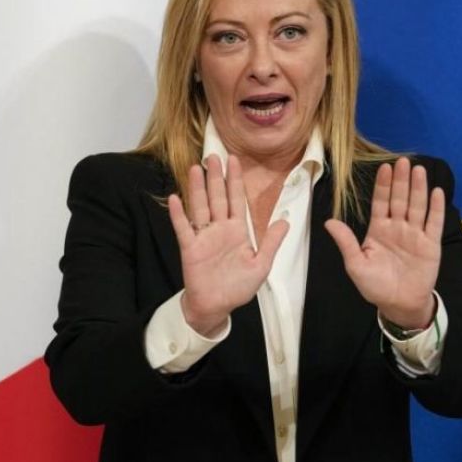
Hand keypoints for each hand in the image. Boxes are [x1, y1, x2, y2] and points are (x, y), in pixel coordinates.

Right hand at [166, 154, 288, 335]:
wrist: (217, 306)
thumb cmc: (238, 287)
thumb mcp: (261, 265)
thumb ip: (271, 242)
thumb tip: (285, 220)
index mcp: (237, 230)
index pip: (237, 199)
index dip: (235, 180)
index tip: (234, 160)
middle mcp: (219, 229)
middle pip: (218, 197)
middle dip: (216, 177)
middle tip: (213, 155)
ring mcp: (203, 236)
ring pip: (200, 207)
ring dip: (197, 188)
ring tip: (195, 169)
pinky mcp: (190, 248)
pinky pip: (184, 228)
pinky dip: (179, 214)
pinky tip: (175, 199)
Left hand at [324, 157, 442, 328]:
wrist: (398, 304)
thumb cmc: (375, 285)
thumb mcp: (356, 264)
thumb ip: (346, 242)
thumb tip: (329, 222)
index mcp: (378, 230)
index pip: (380, 202)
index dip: (382, 185)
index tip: (384, 167)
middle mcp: (398, 228)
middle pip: (400, 199)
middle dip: (401, 181)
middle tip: (404, 161)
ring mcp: (415, 235)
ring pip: (417, 206)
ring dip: (418, 188)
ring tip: (419, 170)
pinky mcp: (431, 245)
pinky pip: (434, 223)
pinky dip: (436, 208)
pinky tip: (437, 192)